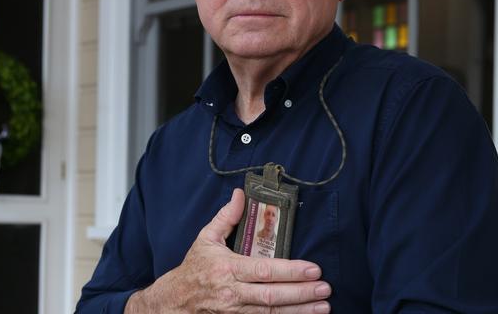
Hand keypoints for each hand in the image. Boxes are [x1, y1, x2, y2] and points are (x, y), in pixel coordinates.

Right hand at [125, 188, 331, 312]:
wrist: (173, 303)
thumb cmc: (193, 269)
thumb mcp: (206, 239)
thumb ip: (226, 217)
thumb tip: (240, 194)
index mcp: (227, 268)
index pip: (265, 271)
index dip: (291, 271)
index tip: (313, 269)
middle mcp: (232, 293)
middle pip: (272, 296)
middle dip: (301, 293)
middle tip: (325, 289)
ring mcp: (234, 312)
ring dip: (299, 311)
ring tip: (322, 307)